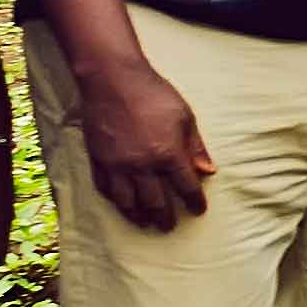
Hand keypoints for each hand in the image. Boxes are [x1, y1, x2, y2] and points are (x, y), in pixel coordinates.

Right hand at [68, 53, 213, 232]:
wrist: (112, 80)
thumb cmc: (154, 94)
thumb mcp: (185, 116)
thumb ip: (196, 147)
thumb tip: (209, 172)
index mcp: (168, 154)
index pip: (186, 188)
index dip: (194, 202)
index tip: (198, 210)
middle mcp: (142, 165)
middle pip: (156, 203)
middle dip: (165, 218)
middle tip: (169, 226)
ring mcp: (117, 165)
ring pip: (128, 203)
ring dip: (138, 216)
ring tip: (145, 222)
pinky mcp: (98, 160)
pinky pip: (105, 190)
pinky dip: (115, 201)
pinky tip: (122, 204)